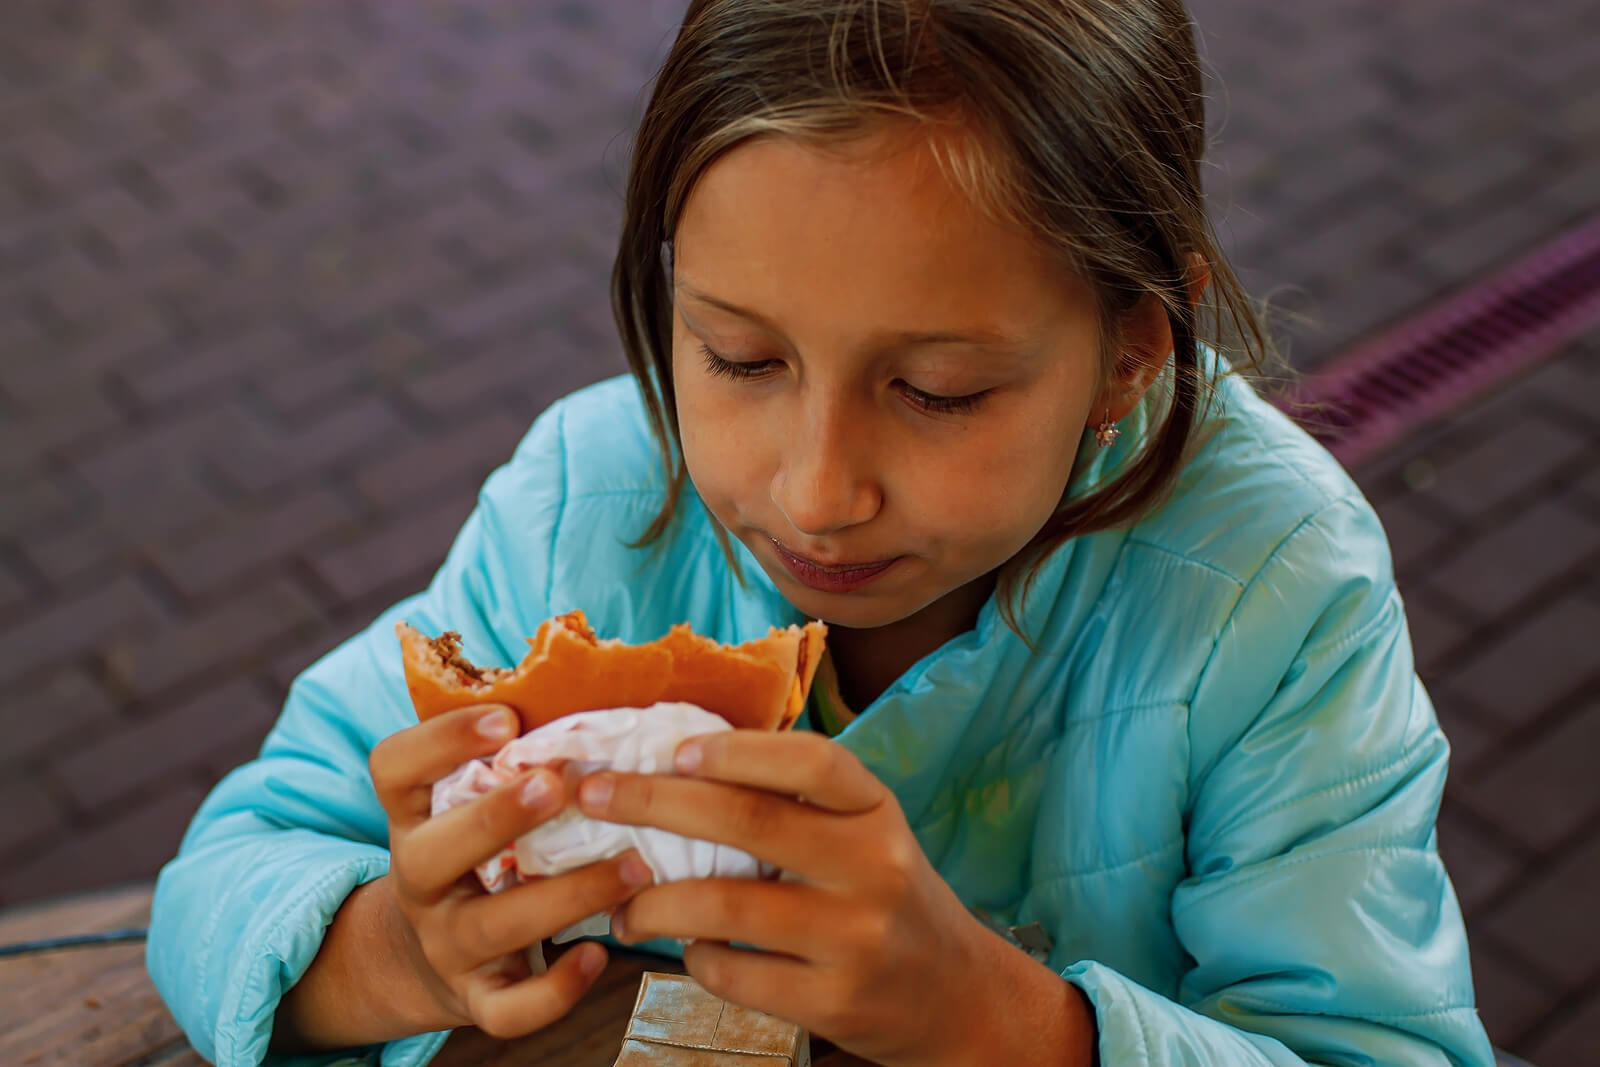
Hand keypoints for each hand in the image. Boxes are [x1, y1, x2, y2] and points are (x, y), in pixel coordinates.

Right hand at [369, 704, 654, 1039]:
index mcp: (413, 815)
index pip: (393, 769)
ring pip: (491, 926)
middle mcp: (418, 878)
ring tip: (635, 865)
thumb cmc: (480, 849)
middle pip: (432, 852)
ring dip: (566, 894)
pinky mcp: (476, 998)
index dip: (440, 740)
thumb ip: (516, 755)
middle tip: (559, 783)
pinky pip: (508, 1009)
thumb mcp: (471, 800)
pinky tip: (601, 956)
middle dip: (497, 817)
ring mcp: (444, 942)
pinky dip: (555, 990)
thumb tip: (613, 687)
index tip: (506, 718)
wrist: (427, 953)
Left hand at [574, 731, 1000, 1065]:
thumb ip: (797, 802)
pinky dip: (697, 960)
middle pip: (750, 823)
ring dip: (656, 902)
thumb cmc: (885, 894)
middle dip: (656, 803)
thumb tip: (681, 762)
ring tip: (619, 905)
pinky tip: (686, 950)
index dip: (737, 751)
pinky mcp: (836, 1002)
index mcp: (876, 811)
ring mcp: (857, 938)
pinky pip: (738, 976)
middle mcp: (873, 867)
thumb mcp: (864, 833)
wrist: (954, 994)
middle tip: (596, 797)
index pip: (811, 762)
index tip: (673, 748)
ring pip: (729, 908)